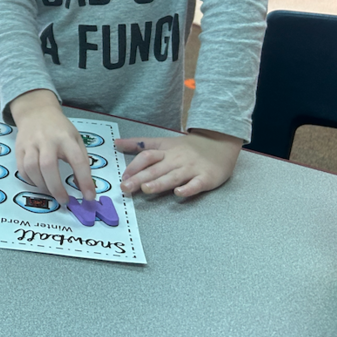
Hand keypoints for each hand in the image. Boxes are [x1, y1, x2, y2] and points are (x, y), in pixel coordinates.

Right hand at [10, 89, 96, 203]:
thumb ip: (81, 160)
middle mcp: (47, 140)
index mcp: (66, 137)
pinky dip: (30, 180)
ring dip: (42, 185)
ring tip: (51, 192)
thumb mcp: (76, 139)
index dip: (84, 180)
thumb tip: (83, 187)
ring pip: (31, 168)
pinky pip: (22, 169)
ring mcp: (30, 143)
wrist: (36, 112)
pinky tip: (39, 183)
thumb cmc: (60, 129)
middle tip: (64, 200)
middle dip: (56, 187)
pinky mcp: (18, 148)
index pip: (77, 160)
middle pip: (48, 166)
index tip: (89, 197)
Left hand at [118, 129, 241, 197]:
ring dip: (159, 183)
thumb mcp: (163, 142)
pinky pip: (196, 184)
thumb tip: (116, 142)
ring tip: (146, 189)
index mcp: (165, 151)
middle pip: (156, 168)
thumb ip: (140, 144)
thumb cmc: (188, 147)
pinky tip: (178, 194)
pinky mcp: (206, 178)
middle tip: (125, 187)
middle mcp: (176, 159)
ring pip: (173, 176)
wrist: (220, 143)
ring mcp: (191, 168)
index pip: (147, 156)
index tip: (122, 176)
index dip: (134, 166)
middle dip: (139, 178)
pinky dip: (188, 189)